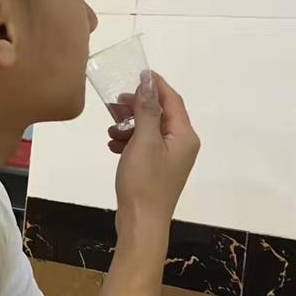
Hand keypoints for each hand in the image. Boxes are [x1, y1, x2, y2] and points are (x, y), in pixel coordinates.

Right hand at [111, 72, 199, 231]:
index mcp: (185, 136)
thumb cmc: (144, 181)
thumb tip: (148, 81)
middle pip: (161, 114)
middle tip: (115, 104)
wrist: (141, 223)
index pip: (172, 100)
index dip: (155, 84)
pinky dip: (129, 142)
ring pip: (150, 130)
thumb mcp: (144, 141)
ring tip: (111, 129)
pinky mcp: (157, 170)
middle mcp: (182, 145)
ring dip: (129, 125)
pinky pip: (145, 146)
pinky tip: (113, 145)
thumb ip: (147, 109)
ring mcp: (170, 159)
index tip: (136, 72)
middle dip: (137, 106)